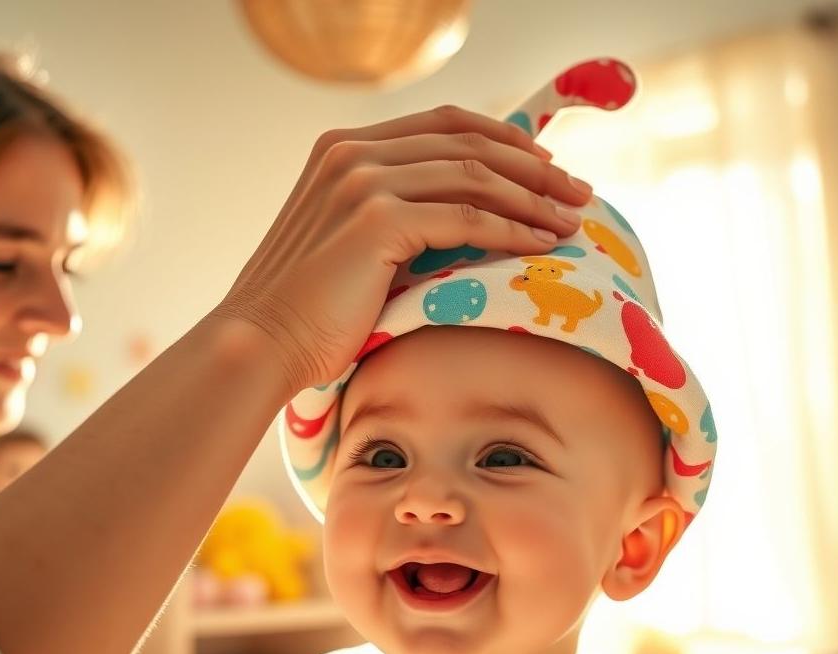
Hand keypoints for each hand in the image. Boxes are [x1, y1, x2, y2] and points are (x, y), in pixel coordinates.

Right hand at [213, 105, 591, 395]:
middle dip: (532, 166)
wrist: (261, 343)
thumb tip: (456, 223)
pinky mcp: (376, 219)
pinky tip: (540, 244)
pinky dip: (510, 229)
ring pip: (473, 176)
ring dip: (532, 198)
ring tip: (571, 220)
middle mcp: (352, 153)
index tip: (544, 166)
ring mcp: (362, 181)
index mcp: (344, 150)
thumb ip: (391, 217)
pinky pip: (465, 217)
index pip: (442, 126)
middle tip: (576, 193)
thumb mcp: (348, 247)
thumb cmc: (306, 312)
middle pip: (467, 143)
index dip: (502, 140)